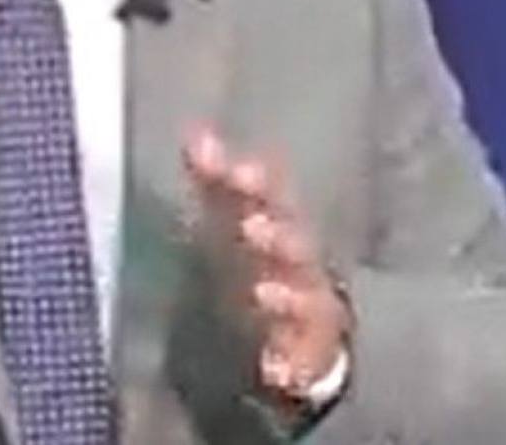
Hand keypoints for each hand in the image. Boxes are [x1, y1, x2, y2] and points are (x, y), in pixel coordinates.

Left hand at [184, 126, 350, 402]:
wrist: (307, 326)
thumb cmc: (264, 260)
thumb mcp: (237, 218)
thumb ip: (215, 179)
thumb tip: (195, 135)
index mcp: (278, 225)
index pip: (266, 197)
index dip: (249, 180)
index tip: (229, 168)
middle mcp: (299, 264)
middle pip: (293, 245)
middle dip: (276, 235)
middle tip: (253, 226)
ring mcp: (309, 309)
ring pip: (305, 300)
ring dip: (287, 298)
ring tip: (265, 293)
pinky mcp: (309, 355)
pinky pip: (303, 363)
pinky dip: (290, 366)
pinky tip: (274, 369)